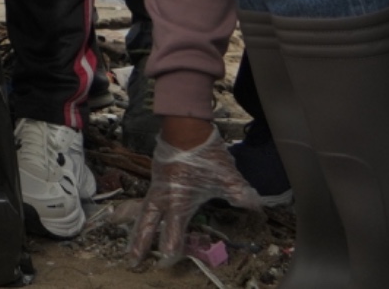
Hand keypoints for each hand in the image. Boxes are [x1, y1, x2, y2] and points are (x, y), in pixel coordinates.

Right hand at [125, 126, 265, 266]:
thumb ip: (239, 193)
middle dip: (140, 243)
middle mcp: (164, 195)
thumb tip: (257, 207)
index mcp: (179, 199)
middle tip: (132, 261)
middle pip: (147, 223)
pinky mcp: (156, 177)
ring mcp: (157, 185)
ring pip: (144, 212)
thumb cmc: (204, 152)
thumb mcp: (226, 175)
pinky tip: (144, 217)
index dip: (171, 244)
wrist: (185, 126)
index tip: (169, 259)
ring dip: (137, 229)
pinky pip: (147, 200)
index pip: (173, 228)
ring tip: (131, 245)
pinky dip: (142, 213)